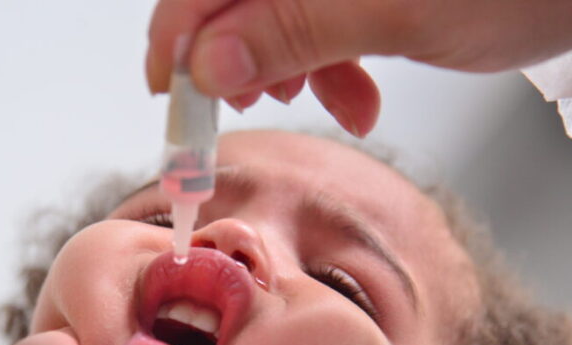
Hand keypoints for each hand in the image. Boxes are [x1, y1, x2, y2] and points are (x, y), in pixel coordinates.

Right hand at [146, 0, 571, 135]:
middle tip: (250, 108)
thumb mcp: (395, 9)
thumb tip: (208, 64)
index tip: (175, 104)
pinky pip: (314, 27)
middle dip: (234, 61)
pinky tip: (357, 98)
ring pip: (270, 20)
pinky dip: (327, 69)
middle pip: (228, 1)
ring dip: (285, 72)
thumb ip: (292, 31)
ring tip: (328, 103)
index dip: (179, 42)